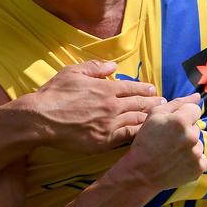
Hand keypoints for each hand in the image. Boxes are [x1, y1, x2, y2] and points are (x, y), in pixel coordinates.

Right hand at [22, 61, 164, 153]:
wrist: (41, 119)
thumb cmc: (54, 94)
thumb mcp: (72, 72)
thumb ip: (94, 68)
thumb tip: (113, 65)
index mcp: (105, 88)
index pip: (132, 87)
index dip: (145, 88)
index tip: (153, 89)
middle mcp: (112, 106)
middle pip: (140, 104)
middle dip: (154, 104)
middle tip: (164, 104)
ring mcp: (110, 124)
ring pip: (137, 121)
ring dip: (150, 119)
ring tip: (160, 119)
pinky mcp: (104, 141)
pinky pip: (128, 137)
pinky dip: (139, 134)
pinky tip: (146, 135)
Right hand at [120, 93, 205, 190]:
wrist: (141, 172)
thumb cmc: (145, 141)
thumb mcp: (154, 115)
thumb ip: (176, 103)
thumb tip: (197, 96)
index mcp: (180, 121)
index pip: (195, 109)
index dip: (183, 114)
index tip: (172, 123)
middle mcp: (192, 136)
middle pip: (195, 126)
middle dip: (185, 129)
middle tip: (168, 138)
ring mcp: (197, 153)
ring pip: (197, 141)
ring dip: (188, 143)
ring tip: (171, 150)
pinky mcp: (199, 167)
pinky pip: (200, 156)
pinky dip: (191, 158)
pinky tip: (177, 160)